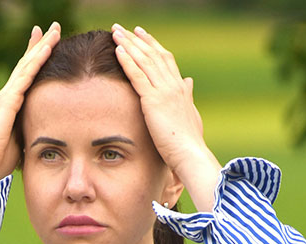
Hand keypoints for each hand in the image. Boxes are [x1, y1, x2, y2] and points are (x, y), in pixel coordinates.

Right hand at [0, 22, 60, 191]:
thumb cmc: (0, 160)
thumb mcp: (22, 141)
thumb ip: (31, 132)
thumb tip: (46, 136)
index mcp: (11, 105)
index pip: (26, 76)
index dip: (36, 58)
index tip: (46, 44)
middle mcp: (7, 96)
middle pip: (26, 64)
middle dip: (39, 45)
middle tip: (52, 28)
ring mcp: (6, 96)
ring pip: (27, 65)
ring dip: (42, 46)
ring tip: (54, 30)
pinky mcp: (7, 101)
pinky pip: (25, 76)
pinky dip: (37, 60)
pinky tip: (47, 48)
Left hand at [111, 23, 220, 210]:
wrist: (190, 153)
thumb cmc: (189, 141)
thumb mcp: (190, 113)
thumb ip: (187, 96)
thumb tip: (189, 81)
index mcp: (180, 88)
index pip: (166, 59)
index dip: (153, 45)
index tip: (141, 34)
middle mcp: (173, 85)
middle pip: (153, 55)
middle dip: (137, 39)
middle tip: (123, 28)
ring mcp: (164, 91)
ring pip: (144, 61)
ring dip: (129, 44)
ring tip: (115, 32)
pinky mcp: (153, 101)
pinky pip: (138, 75)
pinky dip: (127, 61)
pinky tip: (118, 50)